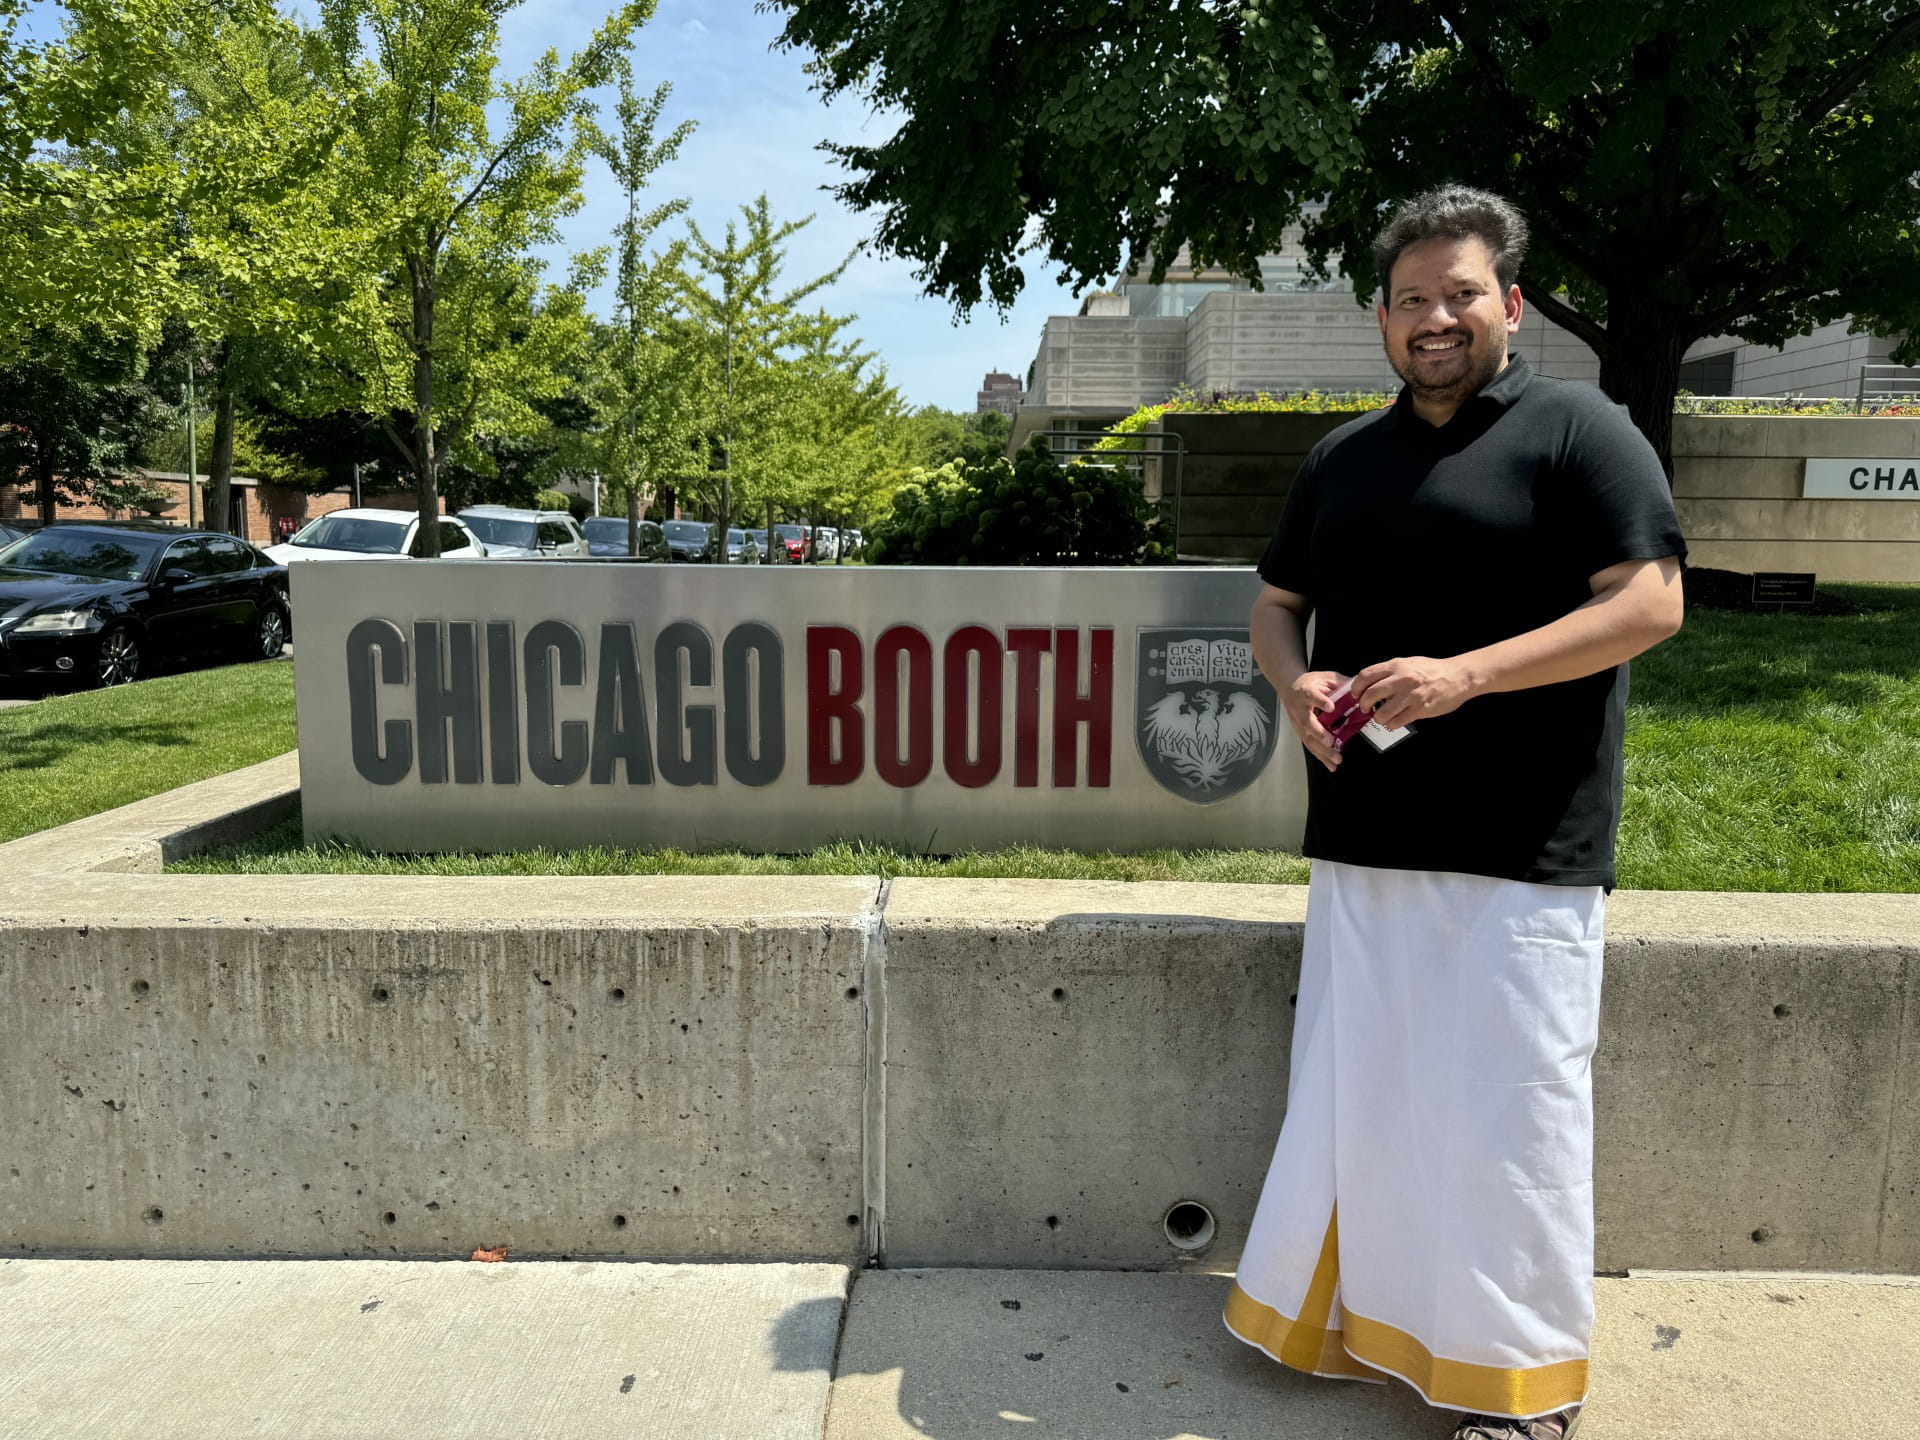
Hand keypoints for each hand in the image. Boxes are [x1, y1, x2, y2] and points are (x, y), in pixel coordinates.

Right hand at [1282, 669, 1351, 771]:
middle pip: (1307, 722)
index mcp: (1306, 692)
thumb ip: (1341, 683)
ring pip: (1308, 738)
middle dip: (1318, 733)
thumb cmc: (1310, 683)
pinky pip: (1310, 746)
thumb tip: (1361, 689)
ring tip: (1336, 758)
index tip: (1330, 707)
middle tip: (1330, 741)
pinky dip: (1321, 757)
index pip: (1312, 696)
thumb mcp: (1326, 677)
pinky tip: (1331, 765)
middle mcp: (1300, 709)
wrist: (1289, 687)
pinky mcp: (1301, 732)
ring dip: (1322, 750)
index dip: (1320, 701)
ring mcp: (1298, 722)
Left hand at [1349, 655, 1473, 729]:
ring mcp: (1411, 695)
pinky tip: (1394, 721)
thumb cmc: (1432, 670)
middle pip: (1370, 695)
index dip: (1356, 687)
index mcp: (1396, 666)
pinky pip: (1397, 722)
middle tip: (1365, 708)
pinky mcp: (1421, 709)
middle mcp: (1402, 679)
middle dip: (1363, 705)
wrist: (1459, 676)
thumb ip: (1389, 671)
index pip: (1366, 676)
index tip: (1355, 694)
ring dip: (1377, 718)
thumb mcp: (1408, 663)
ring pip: (1382, 713)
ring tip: (1381, 716)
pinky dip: (1391, 724)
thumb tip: (1368, 682)